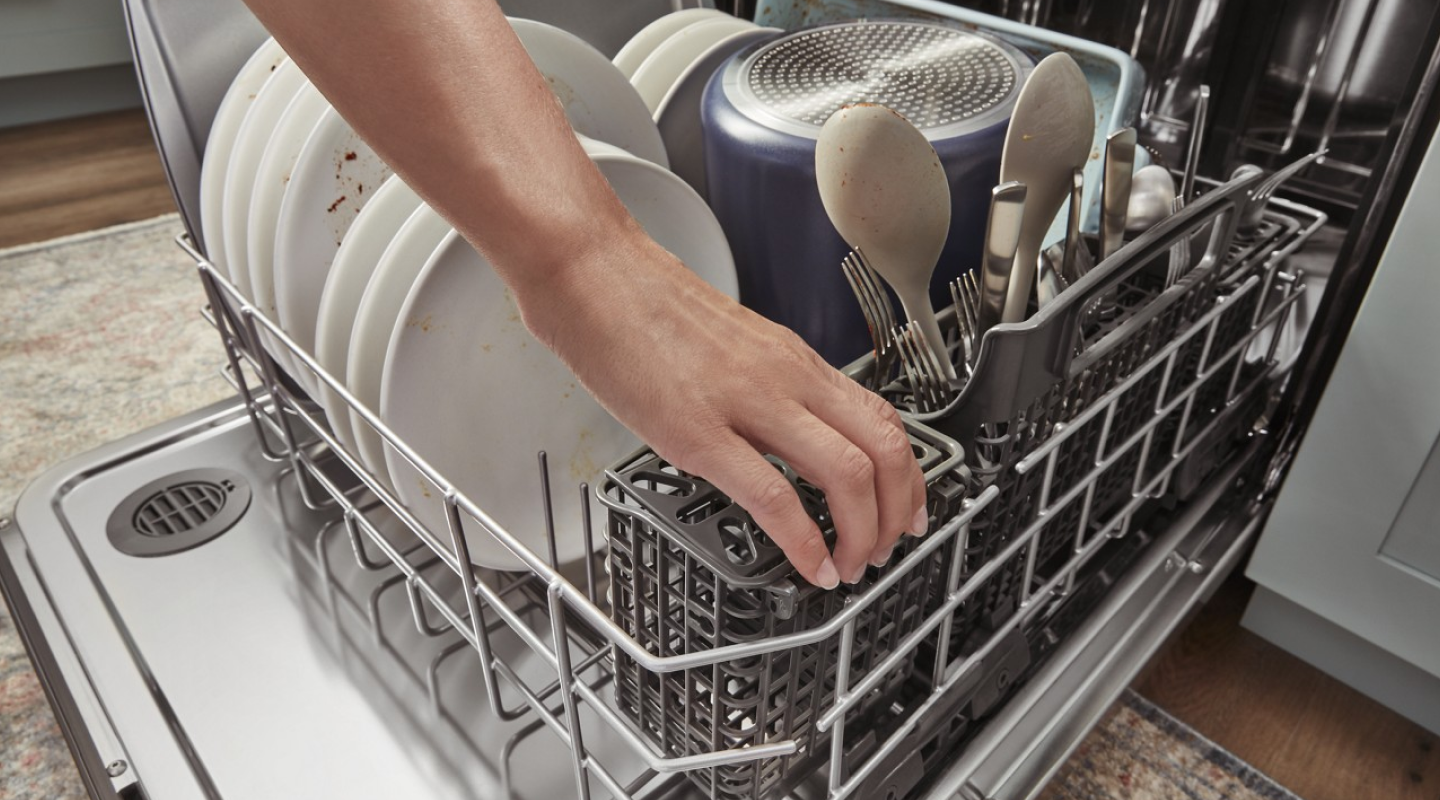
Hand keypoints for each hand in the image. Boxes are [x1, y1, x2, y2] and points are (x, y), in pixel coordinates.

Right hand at [517, 223, 928, 588]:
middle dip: (895, 514)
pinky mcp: (698, 432)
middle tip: (884, 550)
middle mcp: (786, 377)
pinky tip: (806, 564)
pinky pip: (773, 495)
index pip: (883, 420)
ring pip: (846, 473)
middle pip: (883, 449)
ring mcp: (746, 403)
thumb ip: (767, 389)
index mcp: (794, 361)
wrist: (592, 272)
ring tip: (849, 567)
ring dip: (861, 534)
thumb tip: (788, 437)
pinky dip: (802, 542)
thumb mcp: (731, 346)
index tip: (903, 512)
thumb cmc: (645, 308)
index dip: (907, 477)